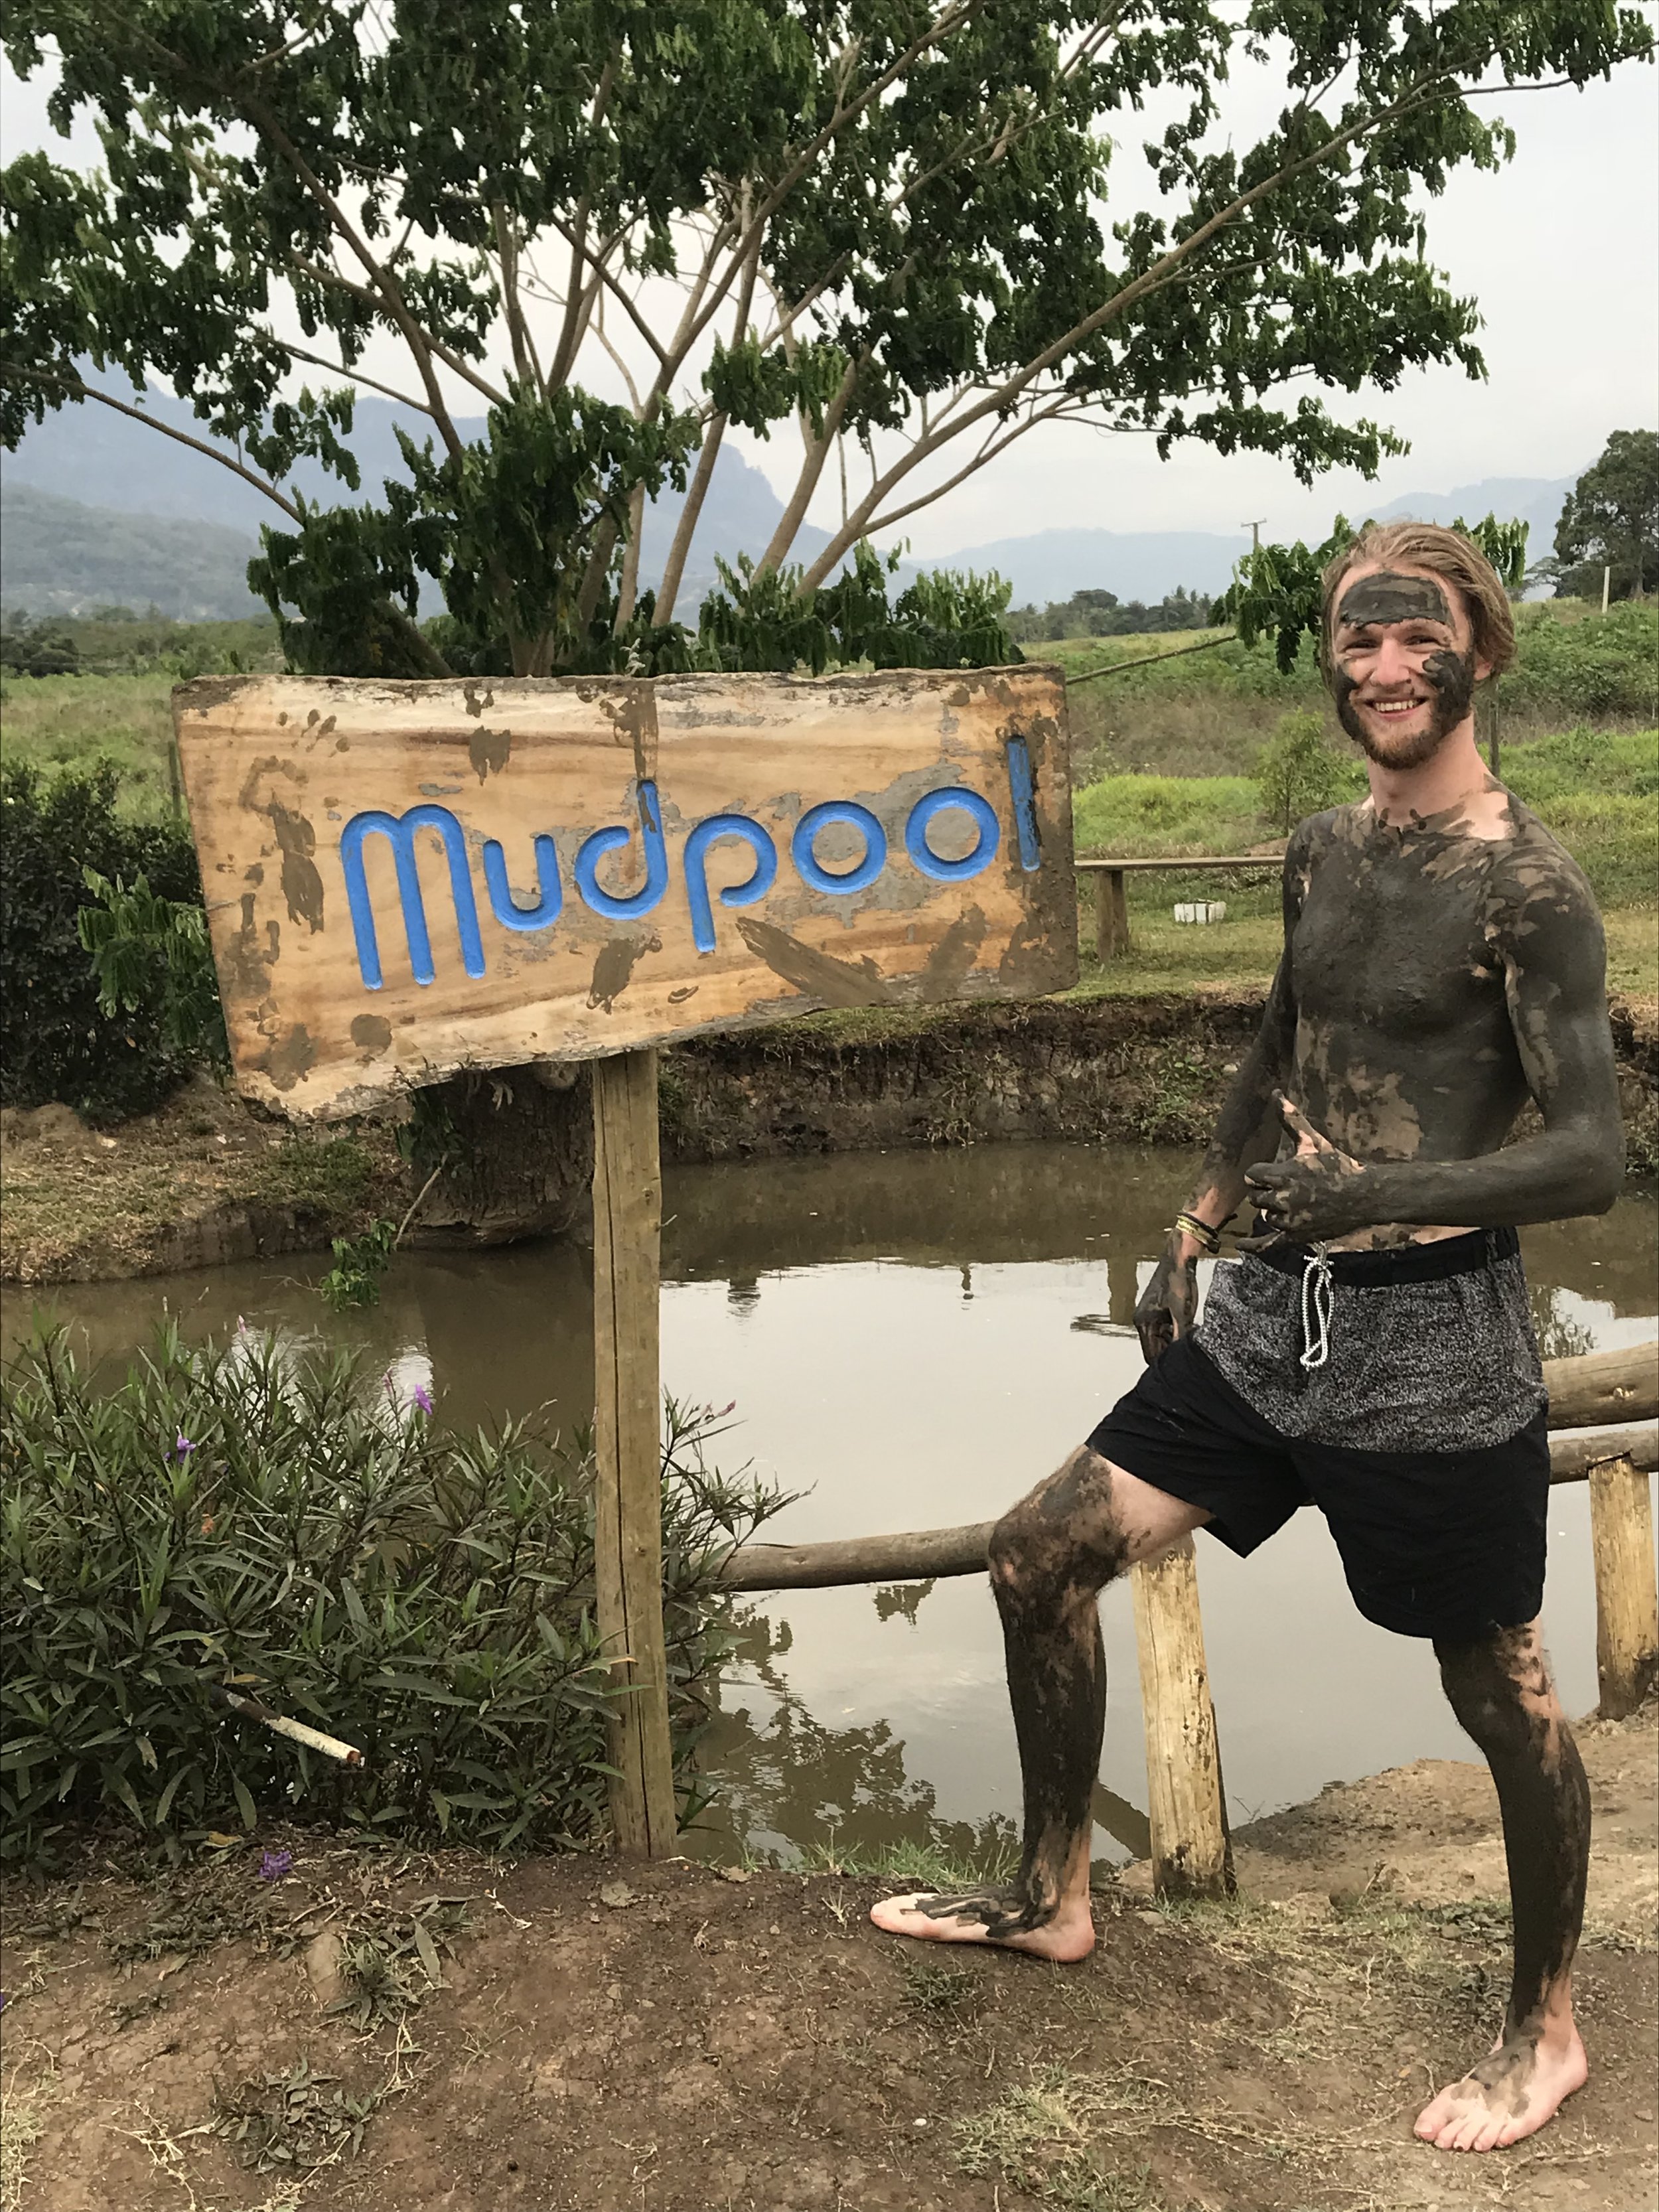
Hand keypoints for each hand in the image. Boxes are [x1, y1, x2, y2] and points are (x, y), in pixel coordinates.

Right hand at [1134, 1239, 1198, 1363]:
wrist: (1179, 1259)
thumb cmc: (1178, 1283)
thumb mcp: (1182, 1313)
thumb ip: (1179, 1336)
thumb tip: (1180, 1357)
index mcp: (1143, 1322)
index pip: (1150, 1355)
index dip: (1164, 1364)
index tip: (1179, 1369)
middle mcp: (1142, 1320)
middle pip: (1154, 1348)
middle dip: (1170, 1352)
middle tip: (1188, 1354)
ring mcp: (1149, 1315)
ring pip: (1160, 1339)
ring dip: (1173, 1342)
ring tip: (1189, 1340)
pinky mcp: (1157, 1310)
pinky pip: (1164, 1329)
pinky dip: (1174, 1332)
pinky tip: (1187, 1330)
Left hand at [1244, 1094, 1371, 1241]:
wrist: (1363, 1195)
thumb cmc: (1337, 1165)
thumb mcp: (1313, 1140)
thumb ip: (1291, 1119)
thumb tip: (1276, 1093)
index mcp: (1283, 1174)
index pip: (1253, 1175)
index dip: (1260, 1173)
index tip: (1268, 1172)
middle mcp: (1282, 1199)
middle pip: (1256, 1197)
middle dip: (1264, 1191)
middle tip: (1280, 1188)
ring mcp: (1289, 1220)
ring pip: (1265, 1217)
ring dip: (1272, 1211)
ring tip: (1290, 1203)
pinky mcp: (1296, 1237)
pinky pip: (1268, 1245)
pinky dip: (1253, 1246)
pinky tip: (1240, 1245)